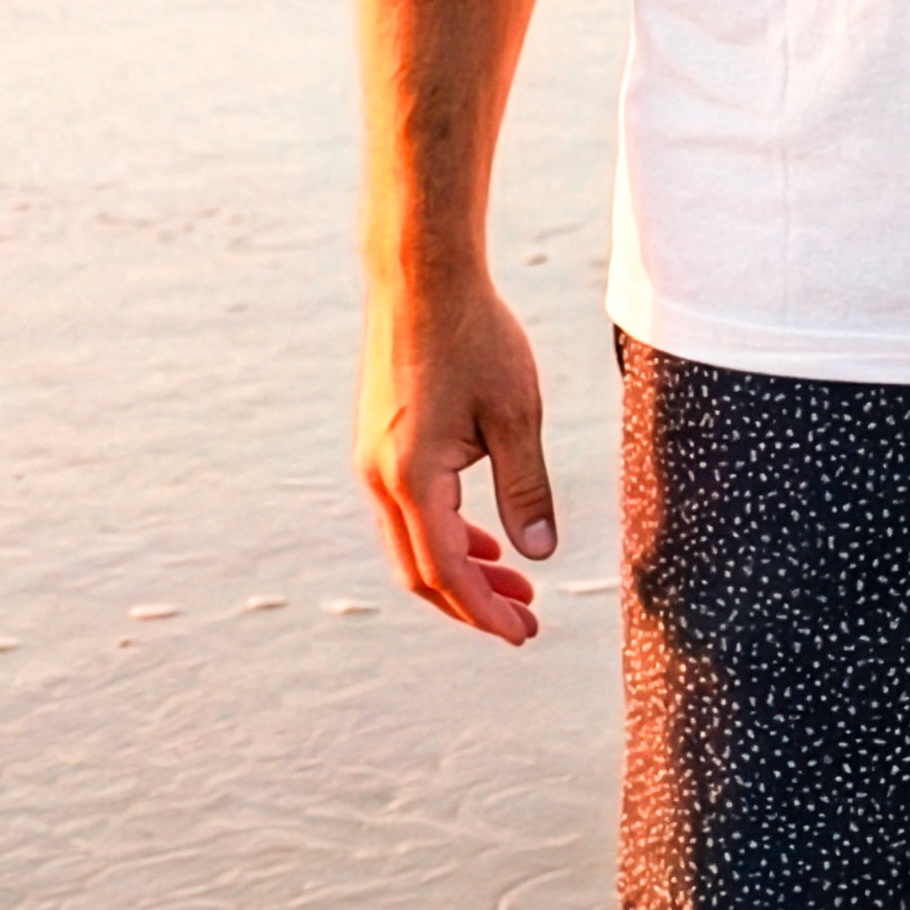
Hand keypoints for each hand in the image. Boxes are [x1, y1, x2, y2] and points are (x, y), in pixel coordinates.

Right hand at [355, 270, 556, 643]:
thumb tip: (538, 555)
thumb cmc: (476, 336)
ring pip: (409, 541)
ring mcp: (372, 459)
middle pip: (420, 570)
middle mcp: (380, 476)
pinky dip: (442, 534)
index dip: (485, 610)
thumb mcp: (516, 414)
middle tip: (525, 617)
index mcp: (413, 478)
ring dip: (458, 568)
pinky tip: (480, 534)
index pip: (448, 571)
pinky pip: (405, 510)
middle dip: (472, 601)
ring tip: (512, 580)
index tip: (524, 633)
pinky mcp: (377, 440)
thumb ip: (526, 489)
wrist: (423, 276)